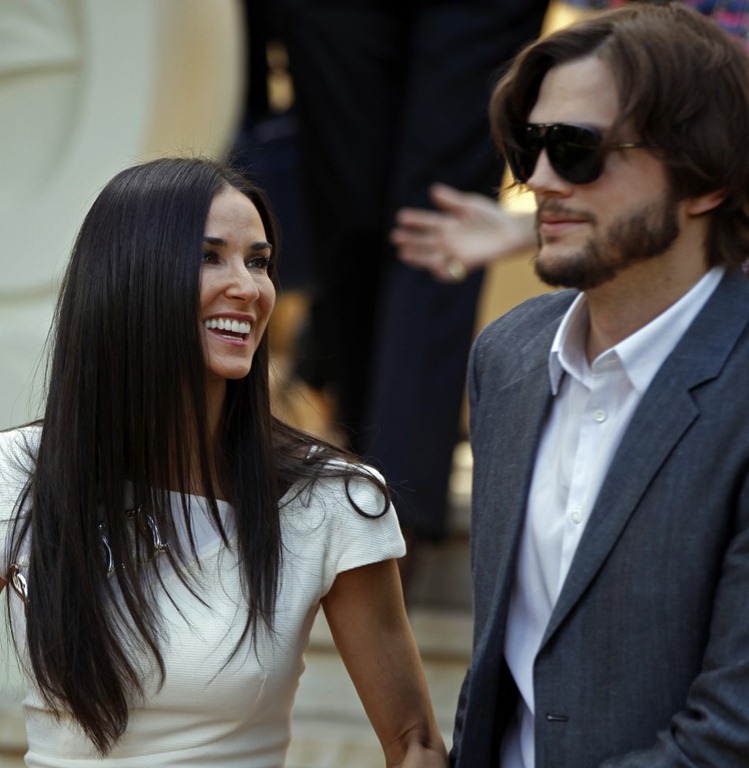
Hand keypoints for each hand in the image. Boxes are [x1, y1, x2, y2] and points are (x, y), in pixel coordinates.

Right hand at [390, 182, 535, 282]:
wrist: (512, 231)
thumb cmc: (492, 216)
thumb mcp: (470, 205)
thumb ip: (452, 201)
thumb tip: (432, 191)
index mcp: (447, 224)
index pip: (426, 222)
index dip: (414, 220)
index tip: (401, 217)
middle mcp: (447, 240)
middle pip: (424, 241)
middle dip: (410, 240)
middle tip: (396, 237)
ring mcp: (454, 253)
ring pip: (430, 257)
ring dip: (416, 256)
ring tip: (403, 252)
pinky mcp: (464, 264)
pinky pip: (448, 272)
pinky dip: (440, 271)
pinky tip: (433, 264)